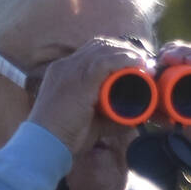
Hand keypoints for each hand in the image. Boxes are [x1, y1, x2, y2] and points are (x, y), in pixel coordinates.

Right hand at [25, 38, 150, 158]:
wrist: (44, 145)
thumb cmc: (63, 138)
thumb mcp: (89, 122)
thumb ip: (110, 118)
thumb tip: (134, 119)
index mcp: (63, 71)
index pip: (91, 50)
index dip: (114, 52)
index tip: (133, 62)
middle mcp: (65, 66)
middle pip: (100, 44)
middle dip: (124, 49)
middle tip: (144, 62)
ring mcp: (71, 71)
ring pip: (104, 49)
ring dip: (128, 53)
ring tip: (145, 64)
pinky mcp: (79, 81)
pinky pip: (105, 62)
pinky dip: (124, 60)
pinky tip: (138, 63)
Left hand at [157, 41, 190, 173]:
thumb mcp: (186, 131)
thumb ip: (168, 120)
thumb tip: (144, 112)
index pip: (182, 64)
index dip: (165, 60)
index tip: (149, 66)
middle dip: (173, 52)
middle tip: (158, 58)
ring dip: (185, 52)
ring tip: (169, 56)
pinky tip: (189, 61)